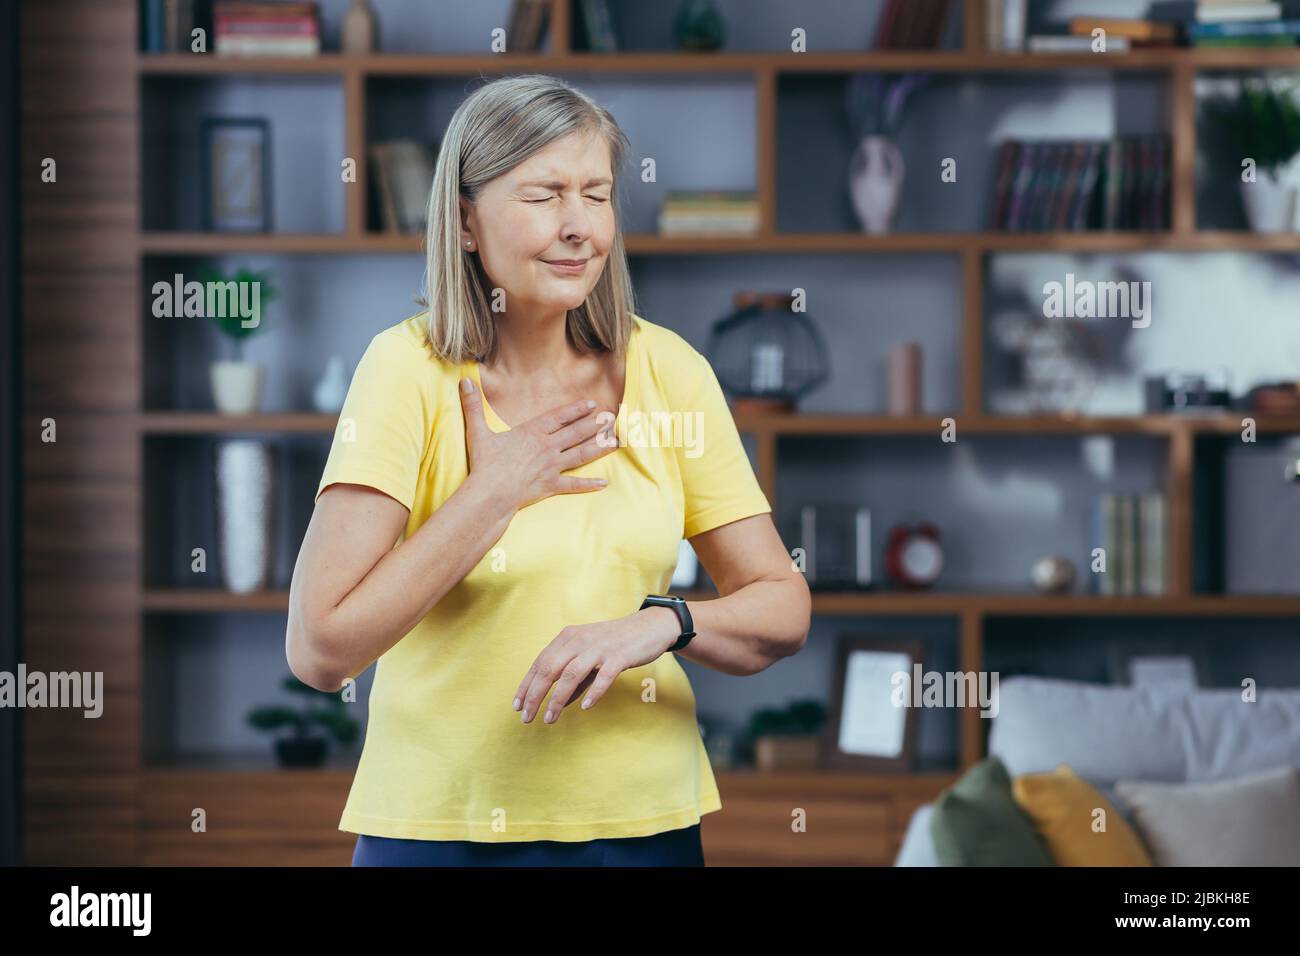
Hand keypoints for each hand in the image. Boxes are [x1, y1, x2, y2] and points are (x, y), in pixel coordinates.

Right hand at [460, 376, 617, 510]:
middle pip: (575, 434)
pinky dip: (589, 484)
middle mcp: (546, 448)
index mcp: (532, 433)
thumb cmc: (484, 464)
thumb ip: (473, 406)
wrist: (489, 494)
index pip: (558, 418)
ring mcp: (551, 467)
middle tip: (610, 418)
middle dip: (594, 425)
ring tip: (615, 441)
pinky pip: (574, 485)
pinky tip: (604, 483)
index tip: (590, 404)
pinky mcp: (551, 486)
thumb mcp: (477, 432)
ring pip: (581, 455)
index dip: (575, 410)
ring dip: (599, 447)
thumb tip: (464, 381)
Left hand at [512, 606, 682, 724]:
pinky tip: (586, 707)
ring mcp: (599, 647)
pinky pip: (603, 676)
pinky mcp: (619, 656)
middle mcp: (580, 640)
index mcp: (568, 637)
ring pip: (571, 674)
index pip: (540, 662)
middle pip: (550, 669)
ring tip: (549, 718)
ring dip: (557, 699)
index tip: (517, 706)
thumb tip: (560, 703)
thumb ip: (574, 679)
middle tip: (527, 717)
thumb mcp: (589, 656)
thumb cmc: (615, 643)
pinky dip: (593, 692)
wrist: (649, 626)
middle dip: (535, 695)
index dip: (526, 685)